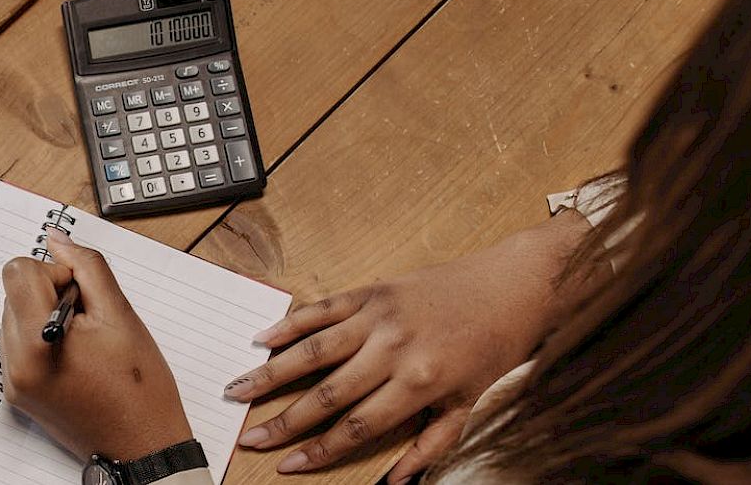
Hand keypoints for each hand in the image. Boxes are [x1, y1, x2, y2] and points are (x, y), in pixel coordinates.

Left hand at [0, 228, 192, 461]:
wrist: (142, 447)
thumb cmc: (139, 389)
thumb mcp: (120, 315)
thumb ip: (86, 269)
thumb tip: (57, 239)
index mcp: (35, 342)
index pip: (17, 272)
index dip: (53, 273)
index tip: (81, 294)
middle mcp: (15, 364)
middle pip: (14, 293)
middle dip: (51, 295)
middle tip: (90, 322)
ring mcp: (14, 382)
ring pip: (15, 317)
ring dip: (46, 316)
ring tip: (85, 344)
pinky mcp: (19, 393)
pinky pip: (19, 345)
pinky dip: (43, 340)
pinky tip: (76, 358)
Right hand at [223, 214, 591, 480]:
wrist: (513, 285)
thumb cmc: (493, 346)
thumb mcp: (470, 404)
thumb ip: (431, 444)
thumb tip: (397, 481)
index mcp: (420, 382)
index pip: (357, 426)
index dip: (319, 450)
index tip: (288, 466)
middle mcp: (394, 349)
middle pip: (326, 393)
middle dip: (284, 421)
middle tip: (249, 437)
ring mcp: (379, 317)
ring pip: (314, 351)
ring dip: (271, 373)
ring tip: (237, 390)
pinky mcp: (372, 291)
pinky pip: (322, 310)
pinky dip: (290, 325)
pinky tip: (261, 340)